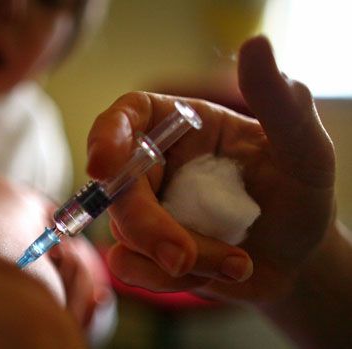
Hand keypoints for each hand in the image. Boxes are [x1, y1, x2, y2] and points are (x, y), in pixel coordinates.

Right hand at [86, 36, 334, 301]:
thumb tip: (256, 46)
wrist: (297, 259)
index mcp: (181, 127)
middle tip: (186, 258)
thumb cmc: (300, 196)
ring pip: (123, 232)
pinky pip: (130, 267)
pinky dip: (167, 280)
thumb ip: (281, 104)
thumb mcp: (304, 151)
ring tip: (236, 263)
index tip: (104, 167)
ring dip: (179, 258)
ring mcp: (147, 208)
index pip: (128, 116)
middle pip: (116, 185)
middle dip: (148, 225)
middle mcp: (155, 164)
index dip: (106, 135)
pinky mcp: (145, 250)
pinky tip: (216, 274)